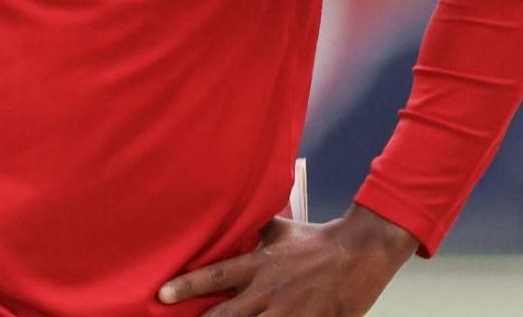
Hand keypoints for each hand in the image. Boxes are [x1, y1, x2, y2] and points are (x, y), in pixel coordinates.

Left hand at [157, 204, 418, 315]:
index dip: (186, 286)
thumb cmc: (316, 241)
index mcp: (259, 265)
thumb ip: (252, 230)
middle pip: (226, 316)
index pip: (215, 275)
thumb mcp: (279, 229)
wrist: (359, 253)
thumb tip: (231, 216)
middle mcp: (268, 291)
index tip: (162, 296)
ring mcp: (288, 313)